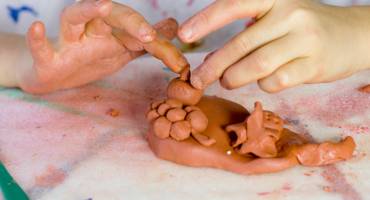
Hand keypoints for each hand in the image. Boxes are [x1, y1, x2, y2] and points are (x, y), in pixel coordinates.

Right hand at [18, 0, 185, 93]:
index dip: (159, 43)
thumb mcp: (123, 50)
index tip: (178, 63)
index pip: (138, 30)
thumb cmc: (90, 59)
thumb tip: (173, 26)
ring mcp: (69, 42)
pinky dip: (37, 39)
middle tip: (149, 34)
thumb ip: (146, 41)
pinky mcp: (48, 59)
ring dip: (88, 10)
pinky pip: (40, 47)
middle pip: (110, 15)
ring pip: (74, 17)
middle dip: (131, 21)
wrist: (56, 76)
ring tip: (103, 6)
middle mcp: (91, 30)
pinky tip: (37, 28)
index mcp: (111, 30)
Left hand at [179, 0, 369, 91]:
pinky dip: (263, 85)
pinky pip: (276, 81)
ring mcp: (305, 40)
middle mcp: (291, 14)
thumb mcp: (276, 16)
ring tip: (226, 81)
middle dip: (213, 65)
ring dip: (234, 77)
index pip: (234, 4)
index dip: (206, 20)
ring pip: (256, 66)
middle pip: (241, 44)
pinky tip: (263, 80)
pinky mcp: (314, 65)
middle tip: (198, 79)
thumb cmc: (302, 26)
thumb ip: (246, 33)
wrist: (351, 35)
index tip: (183, 36)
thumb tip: (211, 59)